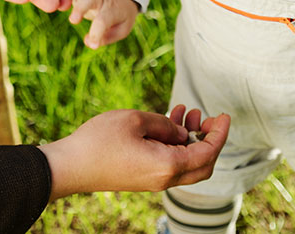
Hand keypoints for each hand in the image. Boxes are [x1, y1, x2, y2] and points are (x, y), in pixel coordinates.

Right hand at [38, 105, 229, 200]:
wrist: (70, 166)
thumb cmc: (100, 141)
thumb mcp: (137, 120)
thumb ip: (166, 125)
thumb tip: (183, 134)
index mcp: (168, 166)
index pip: (208, 153)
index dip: (220, 133)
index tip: (224, 116)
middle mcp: (165, 179)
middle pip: (204, 165)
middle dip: (211, 139)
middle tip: (208, 117)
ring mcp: (153, 181)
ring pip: (187, 164)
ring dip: (192, 139)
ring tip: (186, 112)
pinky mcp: (143, 178)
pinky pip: (170, 164)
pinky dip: (176, 145)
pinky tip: (168, 122)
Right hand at [46, 0, 138, 48]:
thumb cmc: (121, 18)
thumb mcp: (121, 30)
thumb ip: (106, 38)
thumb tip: (89, 43)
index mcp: (112, 10)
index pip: (104, 20)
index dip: (97, 33)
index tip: (93, 45)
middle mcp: (99, 0)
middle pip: (90, 0)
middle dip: (81, 9)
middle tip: (72, 21)